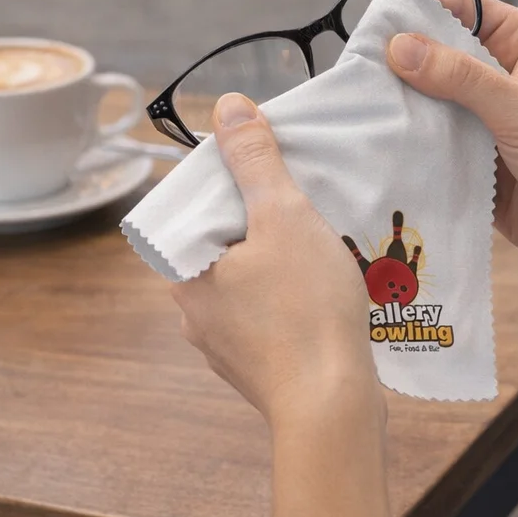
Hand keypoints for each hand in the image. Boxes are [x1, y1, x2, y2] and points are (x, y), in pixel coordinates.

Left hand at [171, 93, 380, 429]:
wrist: (334, 409)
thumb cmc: (306, 311)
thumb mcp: (284, 217)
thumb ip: (255, 161)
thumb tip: (228, 106)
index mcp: (183, 274)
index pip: (194, 207)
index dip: (234, 183)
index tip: (273, 175)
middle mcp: (193, 313)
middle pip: (223, 243)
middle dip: (262, 222)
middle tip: (306, 206)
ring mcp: (225, 345)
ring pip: (248, 280)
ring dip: (280, 261)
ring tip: (323, 247)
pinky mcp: (258, 366)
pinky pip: (269, 314)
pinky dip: (291, 297)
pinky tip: (325, 292)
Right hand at [387, 0, 517, 359]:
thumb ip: (459, 77)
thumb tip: (397, 45)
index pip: (464, 10)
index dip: (422, 13)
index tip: (375, 25)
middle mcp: (506, 76)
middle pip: (441, 56)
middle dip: (403, 64)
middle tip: (354, 71)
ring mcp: (489, 121)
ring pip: (434, 103)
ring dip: (405, 107)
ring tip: (357, 107)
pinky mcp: (476, 162)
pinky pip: (436, 145)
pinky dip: (414, 145)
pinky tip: (379, 144)